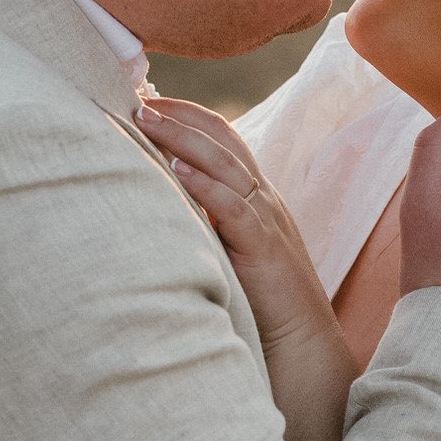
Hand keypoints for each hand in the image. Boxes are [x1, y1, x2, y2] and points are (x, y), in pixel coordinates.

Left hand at [136, 99, 335, 356]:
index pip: (223, 139)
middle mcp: (263, 199)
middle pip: (222, 140)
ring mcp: (267, 219)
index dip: (187, 116)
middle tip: (138, 99)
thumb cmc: (261, 301)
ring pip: (225, 164)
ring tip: (147, 120)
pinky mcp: (264, 247)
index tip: (147, 102)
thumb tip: (159, 203)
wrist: (302, 340)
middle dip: (180, 116)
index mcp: (256, 196)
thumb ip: (206, 222)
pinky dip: (205, 185)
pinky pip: (235, 207)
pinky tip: (177, 169)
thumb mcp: (229, 249)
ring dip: (183, 139)